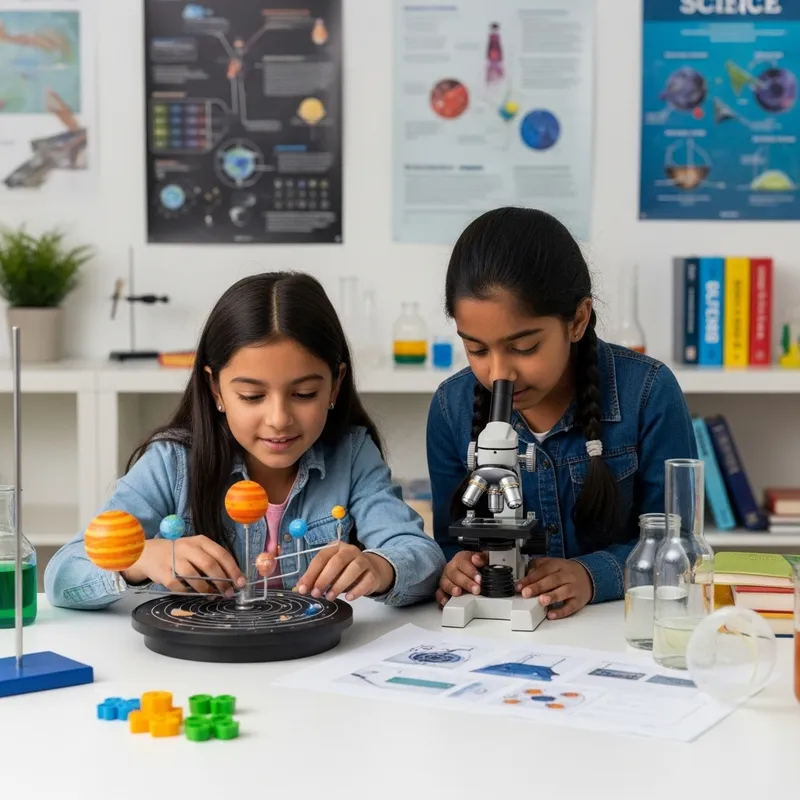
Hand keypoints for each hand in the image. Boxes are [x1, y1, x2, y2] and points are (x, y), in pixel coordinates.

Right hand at [120, 536, 245, 595]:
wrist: (149, 553)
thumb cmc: (180, 554)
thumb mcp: (197, 550)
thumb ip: (213, 560)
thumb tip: (232, 579)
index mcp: (200, 541)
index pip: (221, 554)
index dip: (233, 569)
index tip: (241, 582)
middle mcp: (188, 548)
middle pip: (210, 565)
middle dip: (223, 581)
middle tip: (229, 593)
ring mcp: (175, 560)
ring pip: (195, 577)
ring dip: (207, 589)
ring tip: (213, 595)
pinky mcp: (164, 574)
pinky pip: (181, 587)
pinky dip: (190, 593)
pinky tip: (194, 594)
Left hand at [296, 542, 394, 601]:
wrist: (371, 570)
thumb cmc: (345, 570)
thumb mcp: (329, 570)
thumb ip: (315, 577)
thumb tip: (300, 588)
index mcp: (336, 547)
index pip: (322, 557)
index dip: (311, 573)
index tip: (303, 588)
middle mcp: (350, 551)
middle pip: (337, 561)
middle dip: (324, 578)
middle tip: (316, 593)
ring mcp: (364, 561)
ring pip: (353, 569)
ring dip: (339, 585)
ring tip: (329, 597)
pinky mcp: (373, 574)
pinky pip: (366, 581)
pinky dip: (356, 590)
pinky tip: (348, 597)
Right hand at [435, 550, 486, 606]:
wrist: (473, 572)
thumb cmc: (478, 566)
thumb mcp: (483, 559)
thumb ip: (482, 558)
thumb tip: (476, 559)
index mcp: (460, 558)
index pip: (463, 562)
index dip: (471, 571)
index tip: (479, 579)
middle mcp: (451, 568)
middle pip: (454, 574)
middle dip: (466, 583)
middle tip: (476, 589)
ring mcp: (445, 579)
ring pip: (445, 583)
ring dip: (452, 588)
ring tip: (458, 593)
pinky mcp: (443, 590)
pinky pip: (439, 594)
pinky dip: (442, 597)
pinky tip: (446, 601)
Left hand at [515, 557, 592, 619]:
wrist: (589, 576)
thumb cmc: (566, 572)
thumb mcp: (553, 564)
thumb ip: (538, 567)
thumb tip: (526, 576)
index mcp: (558, 565)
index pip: (543, 570)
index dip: (530, 578)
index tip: (519, 586)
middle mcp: (567, 576)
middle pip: (552, 580)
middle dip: (538, 587)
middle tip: (526, 593)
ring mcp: (574, 588)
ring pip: (564, 591)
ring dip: (552, 596)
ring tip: (541, 601)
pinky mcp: (579, 601)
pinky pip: (571, 607)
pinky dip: (561, 611)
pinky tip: (551, 614)